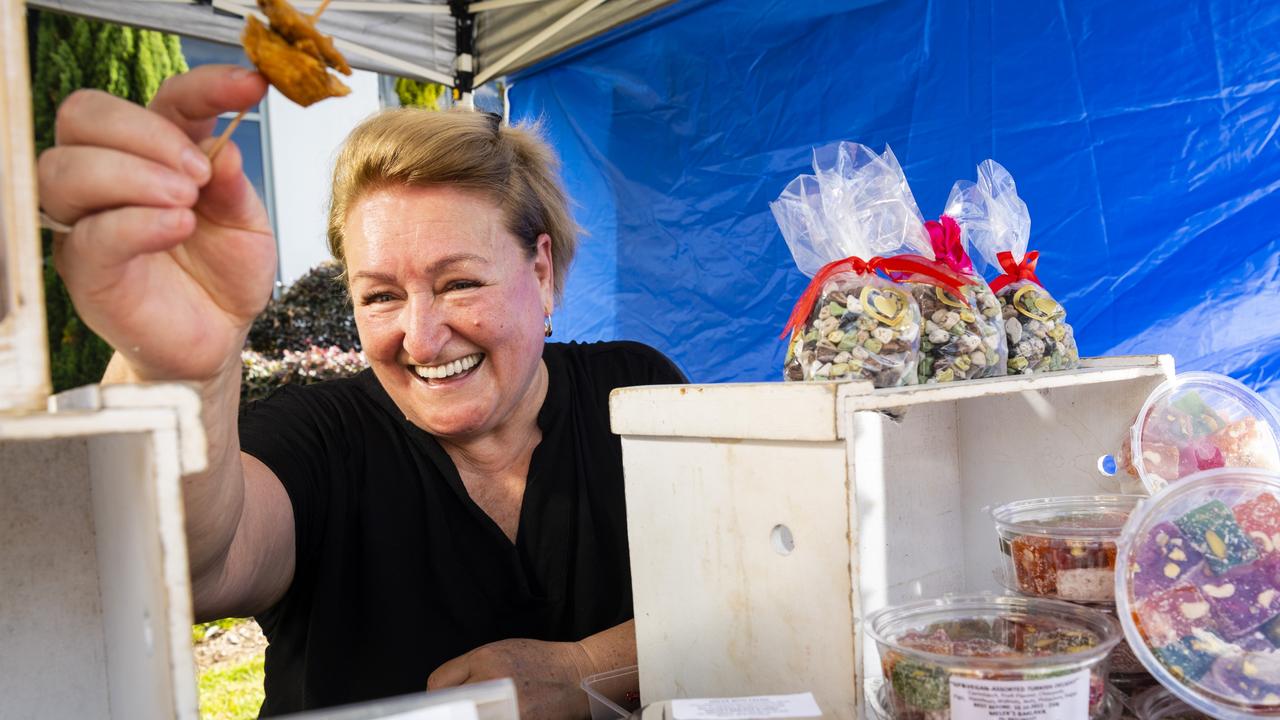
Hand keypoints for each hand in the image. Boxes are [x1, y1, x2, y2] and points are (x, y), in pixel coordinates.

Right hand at [37, 65, 274, 382]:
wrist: (218, 338)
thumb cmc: (225, 276)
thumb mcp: (249, 226)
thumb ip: (236, 188)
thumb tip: (223, 147)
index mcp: (159, 153)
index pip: (164, 98)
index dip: (205, 85)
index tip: (250, 86)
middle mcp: (112, 177)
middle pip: (85, 114)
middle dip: (145, 131)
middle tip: (198, 171)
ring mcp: (90, 221)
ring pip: (66, 167)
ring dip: (131, 173)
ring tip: (187, 201)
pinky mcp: (85, 268)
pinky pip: (90, 233)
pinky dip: (135, 222)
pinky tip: (177, 226)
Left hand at [427, 638, 595, 719]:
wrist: (578, 676)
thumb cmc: (541, 663)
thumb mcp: (501, 653)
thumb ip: (470, 669)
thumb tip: (442, 693)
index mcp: (485, 658)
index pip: (438, 683)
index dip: (438, 697)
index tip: (443, 705)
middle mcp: (493, 680)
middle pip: (451, 707)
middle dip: (454, 711)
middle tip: (464, 712)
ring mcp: (506, 706)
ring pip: (469, 717)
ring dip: (472, 717)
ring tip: (489, 712)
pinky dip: (492, 719)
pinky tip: (501, 715)